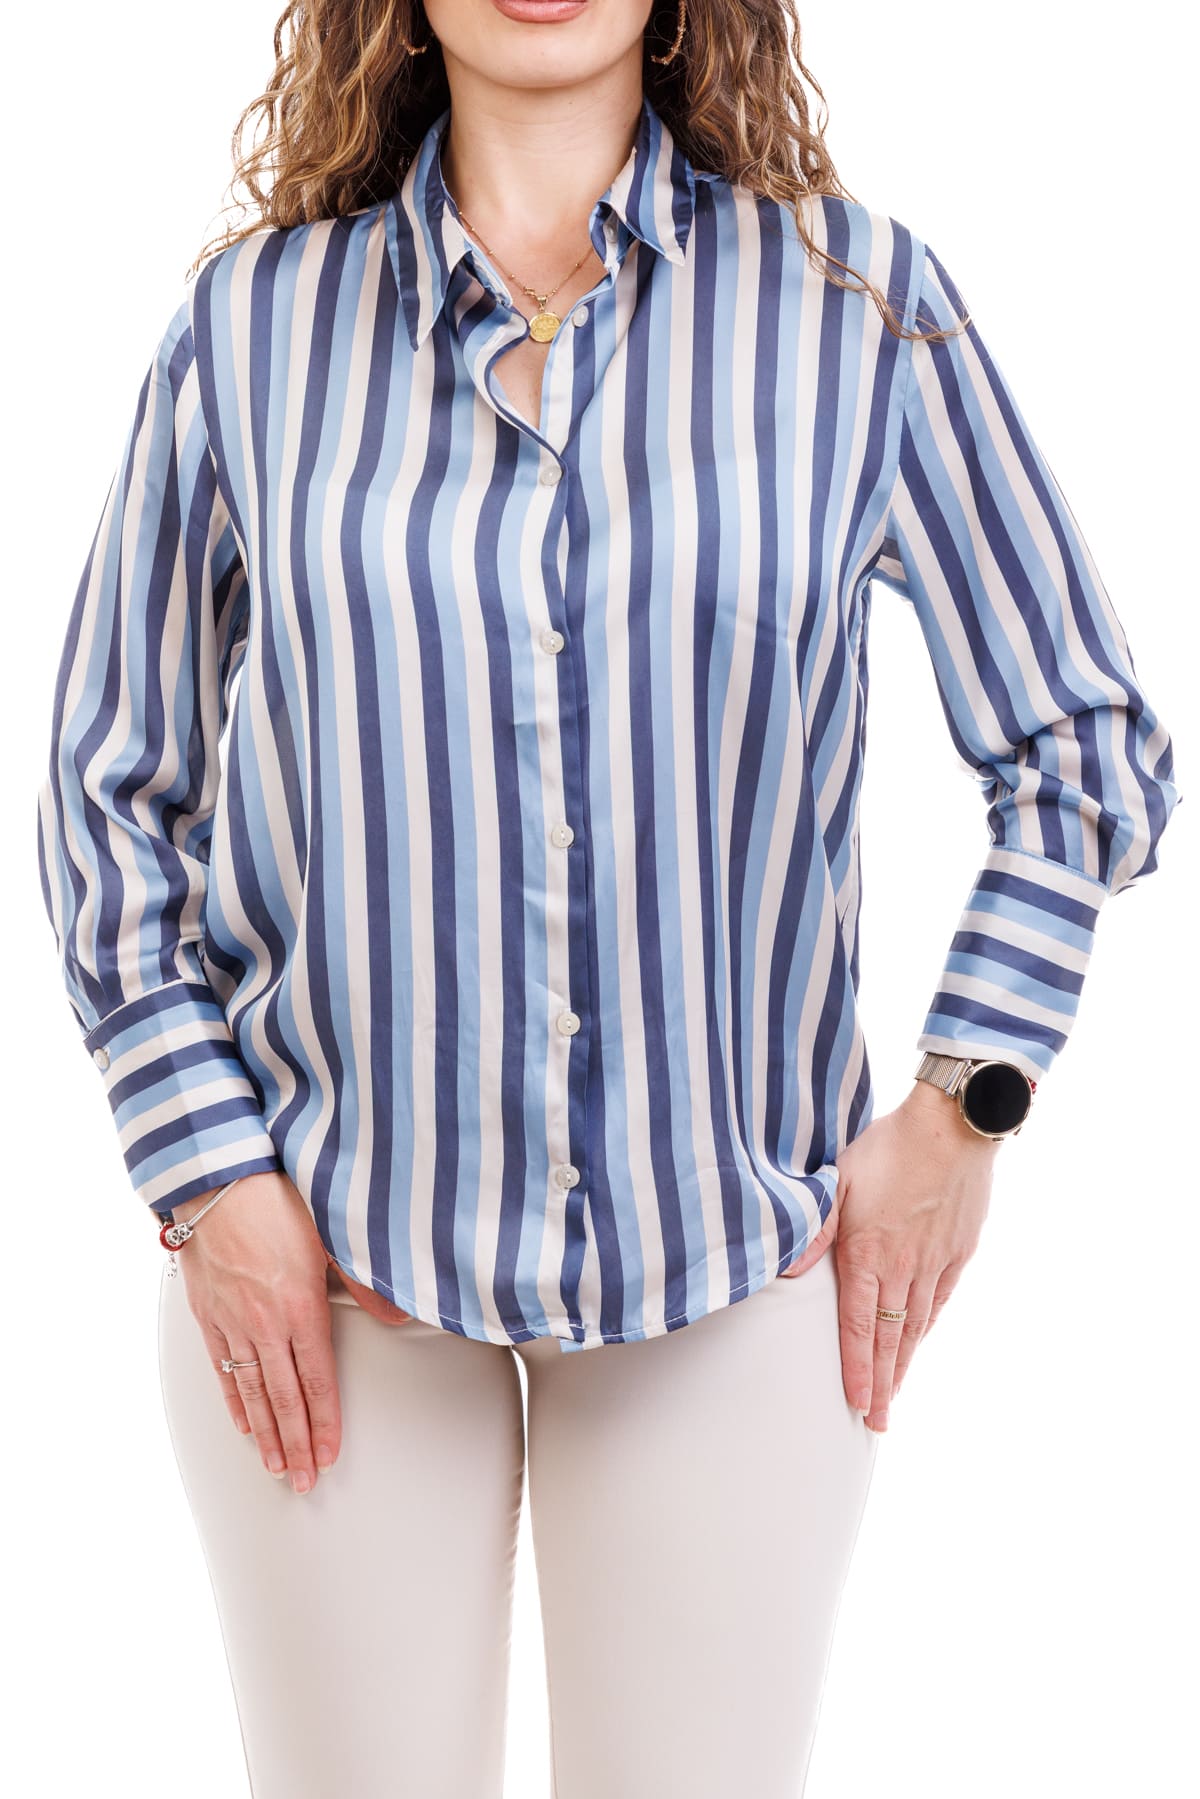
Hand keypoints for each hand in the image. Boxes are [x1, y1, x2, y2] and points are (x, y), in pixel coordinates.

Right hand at [171, 1170, 342, 1493]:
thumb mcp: (332, 1235)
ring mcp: (233, 1323)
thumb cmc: (279, 1201)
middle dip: (297, 1444)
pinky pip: (222, 1370)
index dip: (325, 1422)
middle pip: (284, 1398)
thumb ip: (365, 1280)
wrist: (217, 1182)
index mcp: (301, 1309)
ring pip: (253, 1392)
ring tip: (277, 1468)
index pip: (317, 1381)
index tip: (330, 1455)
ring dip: (267, 1435)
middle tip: (305, 1482)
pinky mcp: (209, 1316)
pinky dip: (234, 1402)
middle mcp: (265, 1325)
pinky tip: (244, 1426)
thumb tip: (400, 1311)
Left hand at [781, 1081, 999, 1430]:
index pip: (859, 1326)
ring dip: (903, 1364)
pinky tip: (918, 1342)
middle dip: (881, 1384)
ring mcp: (935, 1262)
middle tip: (874, 1422)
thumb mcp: (840, 1180)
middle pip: (890, 1339)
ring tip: (894, 1396)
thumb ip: (814, 1228)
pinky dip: (926, 1328)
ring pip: (915, 1326)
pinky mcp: (958, 1252)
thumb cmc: (888, 1146)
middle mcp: (904, 1267)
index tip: (854, 1402)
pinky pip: (939, 1301)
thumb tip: (786, 1269)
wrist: (952, 1127)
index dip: (856, 1368)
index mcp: (869, 1253)